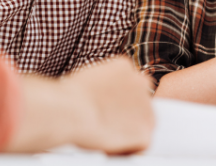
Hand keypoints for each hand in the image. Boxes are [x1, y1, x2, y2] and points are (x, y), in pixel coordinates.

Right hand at [6, 56, 153, 154]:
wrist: (70, 109)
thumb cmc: (70, 94)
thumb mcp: (88, 75)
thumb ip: (105, 82)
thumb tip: (104, 94)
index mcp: (124, 66)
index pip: (132, 82)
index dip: (119, 96)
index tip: (107, 104)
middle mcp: (140, 83)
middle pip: (141, 100)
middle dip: (128, 111)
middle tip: (106, 119)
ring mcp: (145, 108)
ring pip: (144, 122)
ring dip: (129, 128)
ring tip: (105, 131)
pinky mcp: (144, 132)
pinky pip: (142, 145)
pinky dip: (128, 149)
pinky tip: (110, 144)